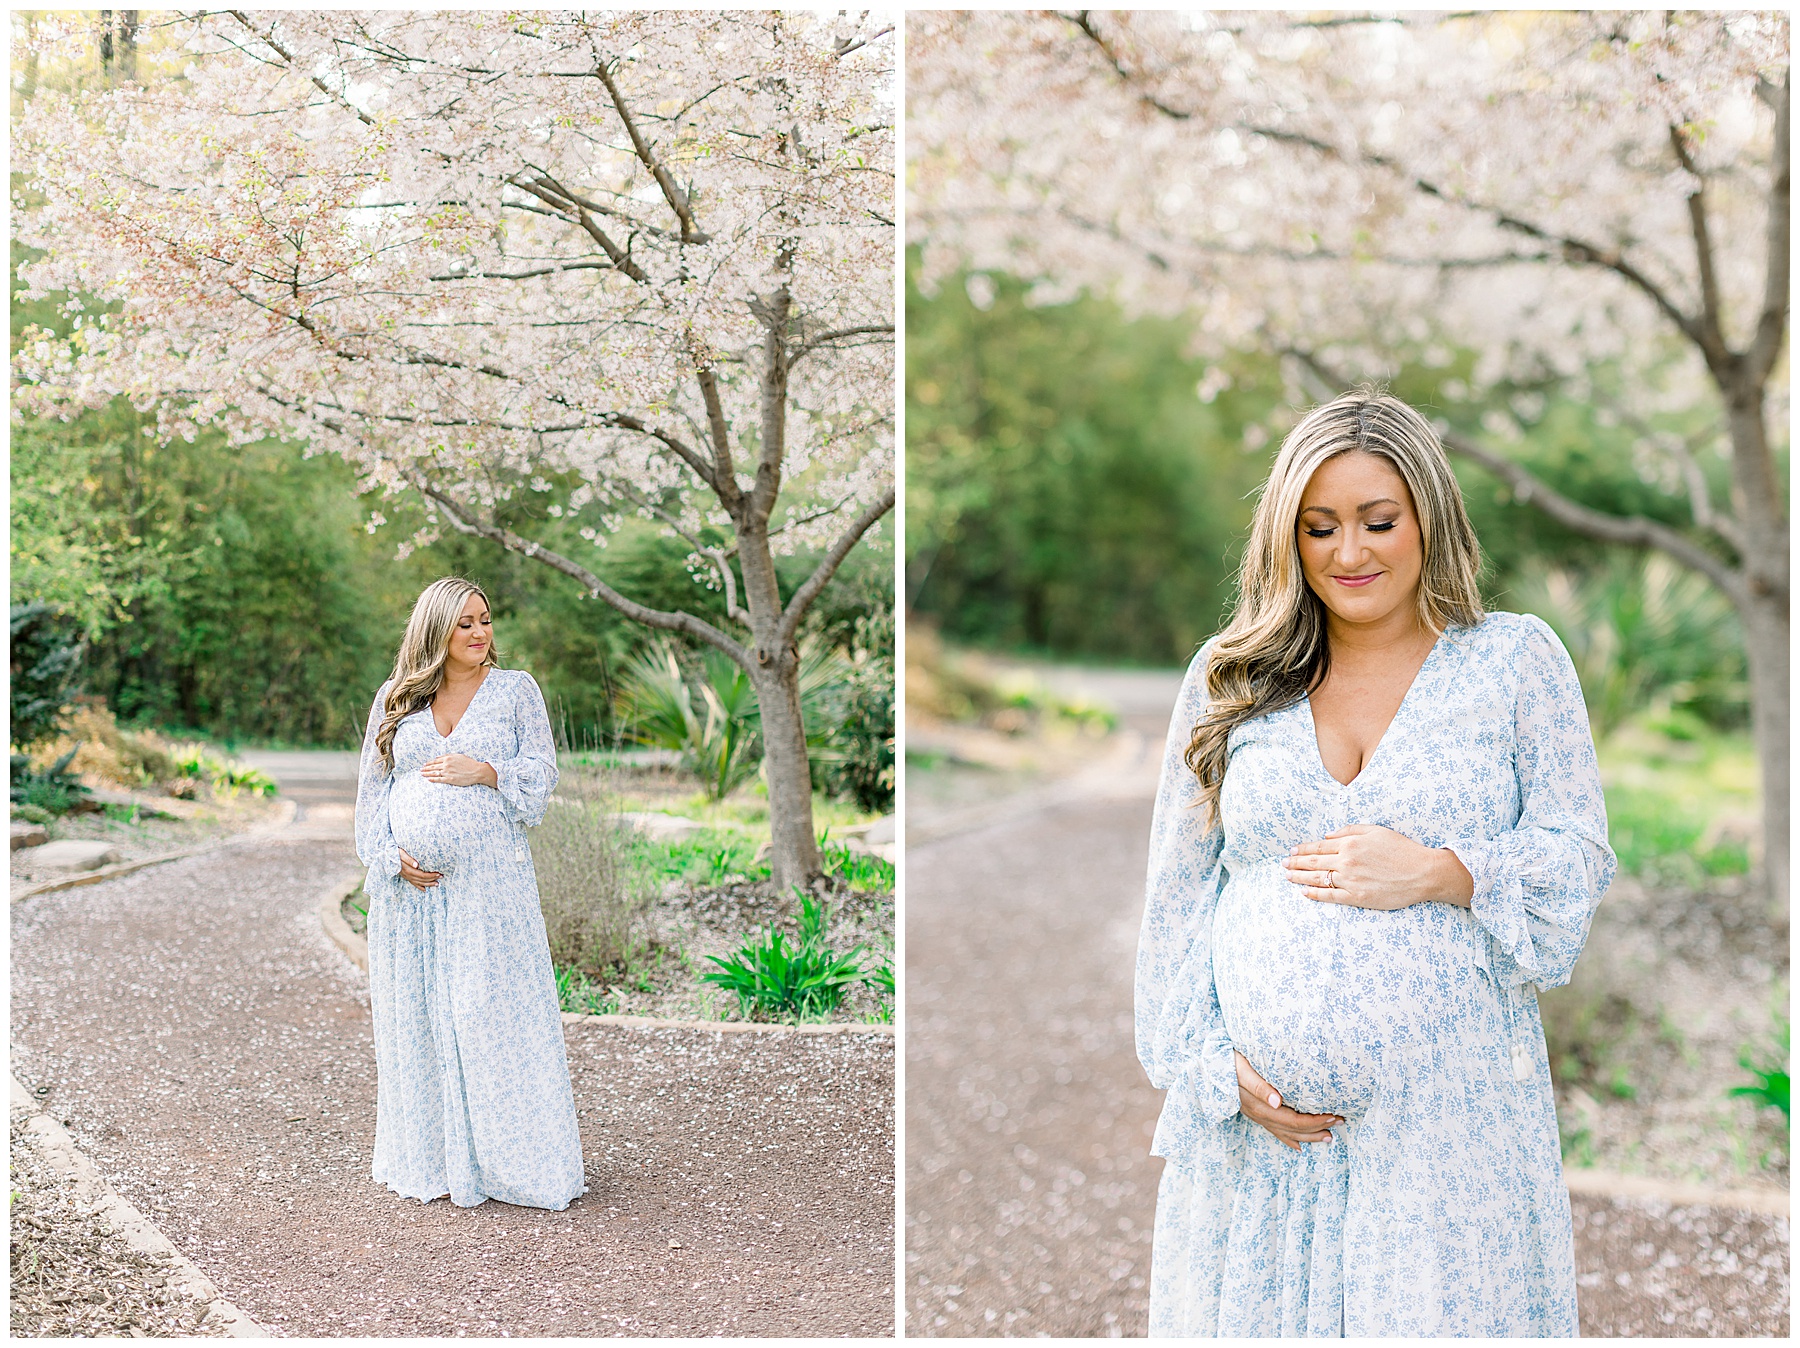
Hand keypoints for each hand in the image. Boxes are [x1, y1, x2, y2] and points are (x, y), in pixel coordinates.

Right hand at [397, 847, 441, 890]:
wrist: (385, 856)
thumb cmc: (393, 853)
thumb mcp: (401, 853)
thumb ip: (408, 859)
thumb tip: (416, 865)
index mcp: (407, 870)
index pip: (422, 875)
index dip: (431, 875)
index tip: (439, 874)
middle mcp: (407, 875)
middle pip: (422, 879)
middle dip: (432, 879)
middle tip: (442, 877)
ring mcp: (406, 877)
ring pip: (418, 883)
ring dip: (428, 884)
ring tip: (437, 884)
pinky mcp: (405, 876)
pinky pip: (413, 883)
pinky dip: (419, 887)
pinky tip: (424, 890)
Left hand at [420, 753, 497, 788]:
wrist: (476, 771)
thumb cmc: (469, 763)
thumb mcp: (459, 756)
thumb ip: (448, 756)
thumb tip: (439, 757)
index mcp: (448, 758)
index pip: (435, 761)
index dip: (429, 763)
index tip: (425, 764)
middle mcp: (446, 765)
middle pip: (433, 767)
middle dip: (426, 768)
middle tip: (420, 770)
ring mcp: (447, 772)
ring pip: (434, 773)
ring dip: (427, 774)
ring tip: (422, 774)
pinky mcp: (450, 779)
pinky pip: (439, 780)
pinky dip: (433, 779)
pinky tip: (428, 779)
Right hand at [1234, 1051, 1340, 1149]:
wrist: (1208, 1065)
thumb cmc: (1226, 1062)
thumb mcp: (1241, 1068)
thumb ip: (1258, 1085)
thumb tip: (1277, 1102)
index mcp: (1260, 1107)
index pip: (1293, 1121)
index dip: (1315, 1121)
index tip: (1333, 1116)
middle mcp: (1259, 1115)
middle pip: (1293, 1130)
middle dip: (1318, 1129)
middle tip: (1340, 1123)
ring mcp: (1256, 1116)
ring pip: (1286, 1133)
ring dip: (1309, 1137)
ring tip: (1329, 1138)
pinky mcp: (1254, 1114)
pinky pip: (1275, 1132)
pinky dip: (1289, 1140)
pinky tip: (1298, 1146)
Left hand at [1283, 824, 1473, 909]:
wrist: (1423, 872)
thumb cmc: (1402, 849)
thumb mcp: (1376, 830)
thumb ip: (1350, 830)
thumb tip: (1327, 835)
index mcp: (1350, 843)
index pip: (1319, 846)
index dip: (1303, 849)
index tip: (1292, 851)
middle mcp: (1347, 862)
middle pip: (1314, 862)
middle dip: (1295, 863)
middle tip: (1283, 865)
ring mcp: (1351, 881)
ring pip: (1318, 879)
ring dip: (1300, 878)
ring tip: (1288, 877)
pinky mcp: (1358, 898)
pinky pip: (1331, 896)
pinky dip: (1315, 895)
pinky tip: (1305, 893)